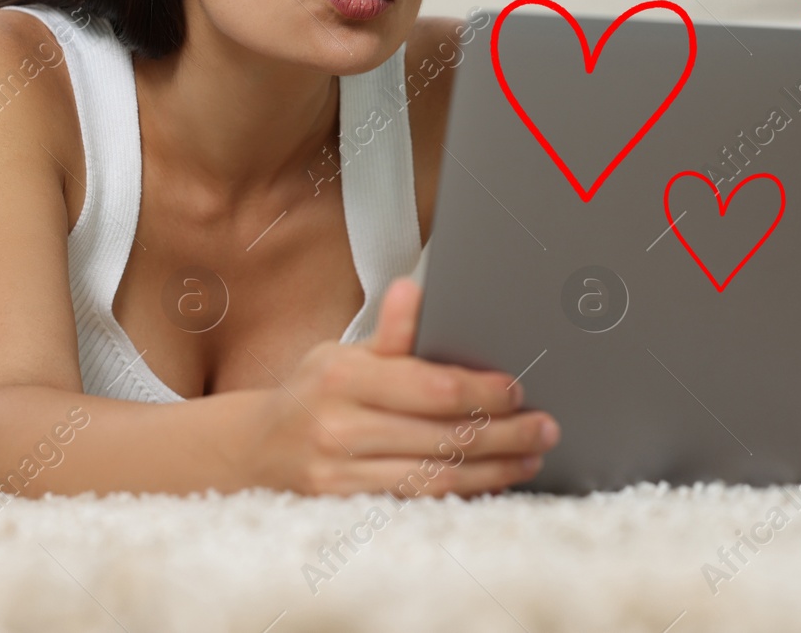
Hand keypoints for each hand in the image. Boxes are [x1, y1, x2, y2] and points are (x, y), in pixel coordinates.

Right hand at [246, 276, 560, 495]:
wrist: (256, 451)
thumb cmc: (313, 395)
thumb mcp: (343, 353)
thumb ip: (390, 333)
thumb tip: (415, 290)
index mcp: (342, 377)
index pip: (432, 387)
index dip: (483, 391)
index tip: (519, 391)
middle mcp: (339, 427)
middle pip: (443, 436)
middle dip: (505, 433)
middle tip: (544, 428)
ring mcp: (339, 474)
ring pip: (436, 477)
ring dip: (494, 470)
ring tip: (530, 458)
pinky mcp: (345, 508)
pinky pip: (417, 502)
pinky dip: (462, 494)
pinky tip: (492, 483)